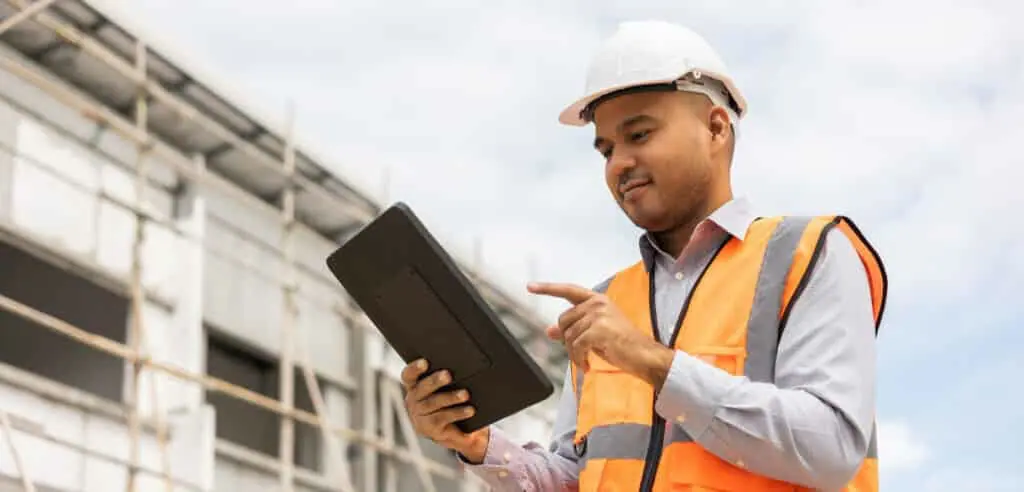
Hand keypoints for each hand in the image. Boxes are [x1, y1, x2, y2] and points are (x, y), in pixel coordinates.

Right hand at [401, 359, 489, 462]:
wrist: (455, 431)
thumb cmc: (449, 402)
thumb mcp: (446, 388)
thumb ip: (446, 377)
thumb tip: (462, 363)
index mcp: (414, 386)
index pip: (409, 375)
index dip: (415, 368)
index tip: (425, 362)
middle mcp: (413, 401)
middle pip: (422, 389)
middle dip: (435, 381)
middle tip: (447, 375)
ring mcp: (420, 416)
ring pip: (433, 404)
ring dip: (450, 397)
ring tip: (464, 394)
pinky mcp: (431, 429)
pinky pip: (443, 418)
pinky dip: (458, 413)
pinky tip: (469, 410)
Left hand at [528, 282, 673, 386]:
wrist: (644, 356)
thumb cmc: (622, 345)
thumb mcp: (594, 334)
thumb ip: (572, 329)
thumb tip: (549, 330)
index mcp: (597, 300)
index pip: (568, 290)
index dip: (548, 289)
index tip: (531, 287)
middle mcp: (598, 303)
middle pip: (563, 320)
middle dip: (567, 339)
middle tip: (579, 352)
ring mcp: (599, 314)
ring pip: (568, 335)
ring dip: (574, 352)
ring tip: (586, 359)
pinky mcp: (599, 329)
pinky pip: (576, 345)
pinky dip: (578, 358)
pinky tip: (587, 364)